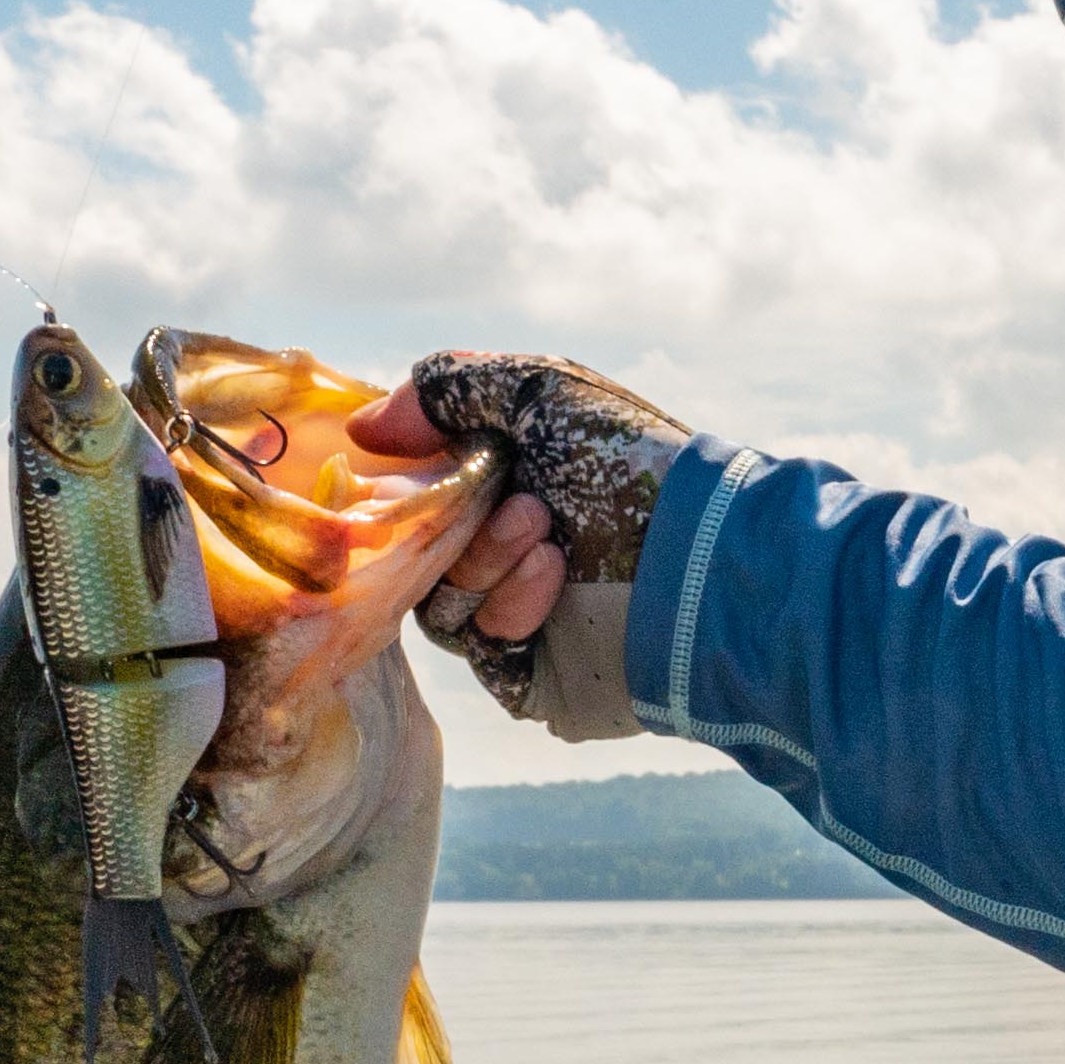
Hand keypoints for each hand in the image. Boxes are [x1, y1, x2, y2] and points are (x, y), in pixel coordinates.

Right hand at [363, 356, 683, 736]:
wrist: (702, 550)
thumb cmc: (628, 460)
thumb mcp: (540, 390)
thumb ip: (446, 390)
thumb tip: (361, 428)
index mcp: (501, 485)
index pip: (410, 491)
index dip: (397, 478)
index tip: (396, 457)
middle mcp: (502, 551)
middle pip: (412, 549)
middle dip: (449, 516)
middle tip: (511, 496)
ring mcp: (514, 614)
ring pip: (436, 599)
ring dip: (482, 556)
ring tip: (542, 528)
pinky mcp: (528, 673)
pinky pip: (477, 644)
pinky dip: (506, 604)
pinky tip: (553, 574)